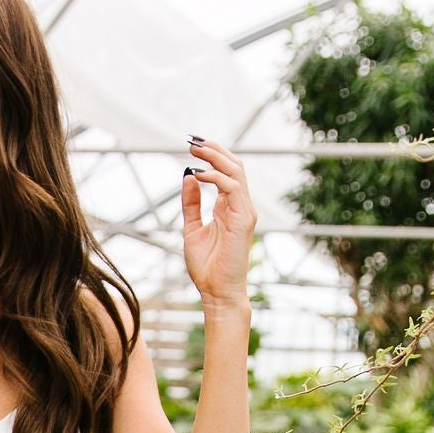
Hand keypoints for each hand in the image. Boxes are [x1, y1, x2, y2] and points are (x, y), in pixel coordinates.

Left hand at [180, 139, 254, 312]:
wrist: (216, 292)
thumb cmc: (207, 266)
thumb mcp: (192, 228)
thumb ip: (192, 203)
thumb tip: (188, 177)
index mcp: (230, 207)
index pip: (226, 172)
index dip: (212, 155)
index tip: (191, 144)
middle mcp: (240, 206)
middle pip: (234, 166)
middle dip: (214, 150)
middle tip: (192, 140)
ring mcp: (244, 211)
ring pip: (236, 172)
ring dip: (215, 158)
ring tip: (195, 150)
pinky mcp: (244, 219)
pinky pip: (234, 189)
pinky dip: (217, 178)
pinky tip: (200, 174)